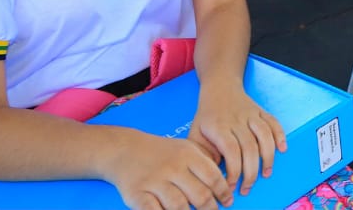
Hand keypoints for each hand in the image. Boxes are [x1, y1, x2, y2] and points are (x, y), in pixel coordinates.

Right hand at [107, 132, 231, 209]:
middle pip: (199, 195)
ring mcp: (154, 181)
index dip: (223, 192)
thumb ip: (204, 163)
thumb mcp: (185, 148)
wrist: (125, 150)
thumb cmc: (160, 152)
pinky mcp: (137, 194)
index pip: (213, 176)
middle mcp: (172, 167)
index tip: (227, 202)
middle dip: (210, 209)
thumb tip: (223, 186)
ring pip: (179, 207)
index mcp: (187, 154)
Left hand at [190, 87, 287, 197]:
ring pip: (264, 136)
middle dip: (251, 172)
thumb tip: (213, 172)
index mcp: (218, 127)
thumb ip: (202, 154)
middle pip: (250, 148)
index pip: (231, 151)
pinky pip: (274, 122)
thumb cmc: (207, 115)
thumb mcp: (195, 133)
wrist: (220, 86)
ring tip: (266, 173)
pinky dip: (280, 135)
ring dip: (268, 157)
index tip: (231, 185)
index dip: (234, 171)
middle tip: (248, 187)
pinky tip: (282, 149)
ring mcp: (251, 114)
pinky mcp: (261, 111)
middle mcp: (237, 120)